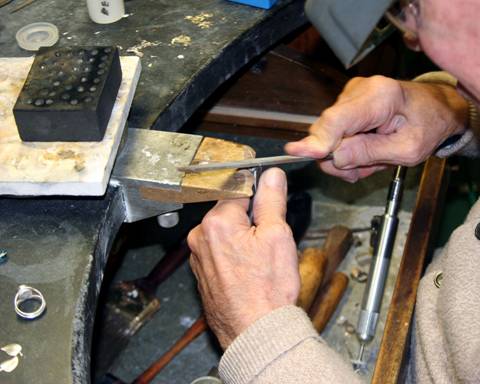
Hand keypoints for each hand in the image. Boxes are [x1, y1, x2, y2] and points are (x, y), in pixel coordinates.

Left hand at [187, 168, 299, 348]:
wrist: (256, 333)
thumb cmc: (268, 290)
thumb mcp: (278, 235)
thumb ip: (272, 200)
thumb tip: (272, 176)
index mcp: (216, 222)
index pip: (239, 190)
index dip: (260, 196)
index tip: (271, 204)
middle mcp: (200, 237)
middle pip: (231, 212)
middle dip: (251, 220)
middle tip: (269, 241)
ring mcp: (198, 257)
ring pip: (226, 233)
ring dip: (243, 239)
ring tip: (260, 262)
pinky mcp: (202, 274)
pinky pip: (220, 252)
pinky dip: (235, 256)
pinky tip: (250, 272)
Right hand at [285, 75, 468, 181]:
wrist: (435, 109)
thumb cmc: (427, 126)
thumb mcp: (407, 150)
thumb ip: (368, 153)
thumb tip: (333, 157)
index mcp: (379, 96)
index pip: (337, 119)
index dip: (316, 140)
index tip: (297, 153)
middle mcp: (359, 90)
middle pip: (326, 130)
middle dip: (339, 158)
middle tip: (364, 170)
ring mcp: (349, 96)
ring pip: (327, 136)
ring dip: (345, 156)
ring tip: (372, 159)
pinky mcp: (345, 104)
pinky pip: (332, 134)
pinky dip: (346, 148)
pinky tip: (366, 149)